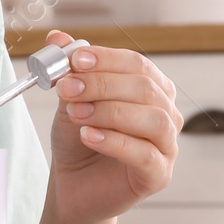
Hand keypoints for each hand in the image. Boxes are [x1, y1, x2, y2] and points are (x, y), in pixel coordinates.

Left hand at [44, 28, 181, 223]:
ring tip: (76, 114)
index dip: (107, 59)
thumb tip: (56, 38)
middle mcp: (165, 113)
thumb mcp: (69, 100)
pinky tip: (88, 135)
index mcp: (150, 89)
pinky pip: (146, 154)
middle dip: (102, 84)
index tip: (75, 60)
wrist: (73, 185)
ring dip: (110, 111)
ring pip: (153, 119)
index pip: (136, 64)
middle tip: (67, 88)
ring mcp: (167, 145)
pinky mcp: (159, 175)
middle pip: (145, 89)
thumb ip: (68, 70)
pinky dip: (115, 141)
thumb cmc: (78, 139)